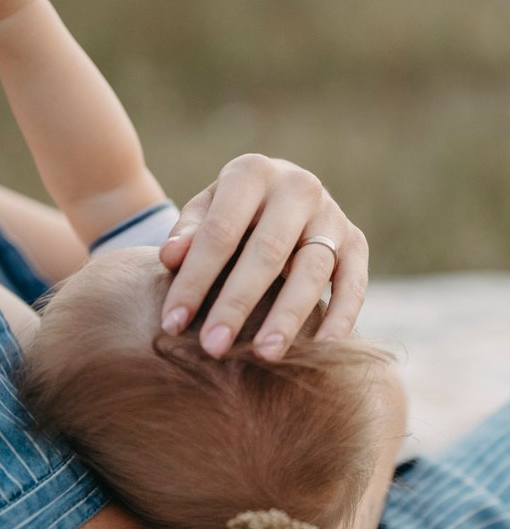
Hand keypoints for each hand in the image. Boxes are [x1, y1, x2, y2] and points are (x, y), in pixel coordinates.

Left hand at [158, 154, 367, 360]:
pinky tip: (321, 351)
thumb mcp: (205, 210)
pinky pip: (353, 284)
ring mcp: (332, 214)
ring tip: (264, 356)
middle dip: (236, 304)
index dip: (194, 279)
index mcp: (252, 173)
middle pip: (266, 252)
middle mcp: (298, 187)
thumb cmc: (232, 210)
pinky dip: (340, 317)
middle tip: (212, 347)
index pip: (219, 232)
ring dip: (288, 317)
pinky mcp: (357, 241)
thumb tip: (170, 258)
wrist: (283, 191)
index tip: (172, 323)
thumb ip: (188, 233)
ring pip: (312, 270)